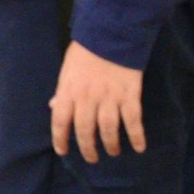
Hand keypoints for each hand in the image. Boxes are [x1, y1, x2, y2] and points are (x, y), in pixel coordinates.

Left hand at [50, 41, 145, 163]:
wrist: (110, 35)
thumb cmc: (85, 52)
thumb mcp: (67, 70)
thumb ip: (62, 91)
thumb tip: (54, 107)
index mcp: (68, 90)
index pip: (60, 121)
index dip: (60, 139)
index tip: (62, 151)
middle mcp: (87, 97)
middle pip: (85, 131)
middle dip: (88, 149)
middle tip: (92, 158)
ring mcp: (110, 98)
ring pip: (108, 130)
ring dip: (111, 145)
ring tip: (113, 152)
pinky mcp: (130, 95)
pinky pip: (133, 121)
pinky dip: (137, 136)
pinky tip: (139, 147)